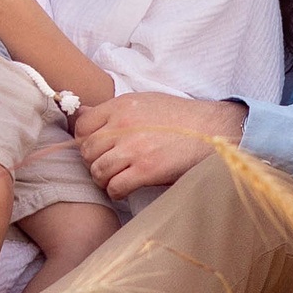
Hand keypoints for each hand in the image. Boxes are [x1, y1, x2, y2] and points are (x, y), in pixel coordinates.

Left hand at [73, 93, 247, 200]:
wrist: (211, 128)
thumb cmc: (179, 116)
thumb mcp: (144, 101)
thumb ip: (113, 109)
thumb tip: (81, 112)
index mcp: (121, 106)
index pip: (82, 125)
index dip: (84, 140)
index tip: (96, 147)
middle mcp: (123, 125)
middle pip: (87, 150)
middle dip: (93, 161)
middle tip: (106, 166)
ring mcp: (134, 148)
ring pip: (97, 171)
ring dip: (104, 179)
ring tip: (115, 178)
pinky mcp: (147, 169)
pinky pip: (115, 187)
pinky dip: (116, 191)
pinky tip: (126, 187)